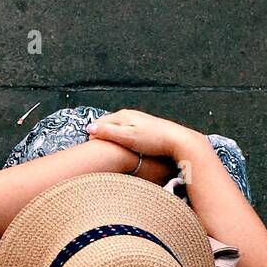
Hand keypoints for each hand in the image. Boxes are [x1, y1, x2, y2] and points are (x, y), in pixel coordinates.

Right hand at [86, 110, 201, 162]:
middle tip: (97, 151)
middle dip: (101, 136)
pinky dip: (122, 140)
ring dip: (111, 139)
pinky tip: (125, 149)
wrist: (177, 140)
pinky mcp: (144, 128)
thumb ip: (108, 132)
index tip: (90, 150)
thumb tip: (89, 128)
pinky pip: (127, 133)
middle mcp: (129, 115)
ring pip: (118, 129)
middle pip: (108, 125)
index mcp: (122, 115)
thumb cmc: (152, 140)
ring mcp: (137, 121)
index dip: (93, 137)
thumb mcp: (127, 137)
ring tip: (109, 151)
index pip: (99, 123)